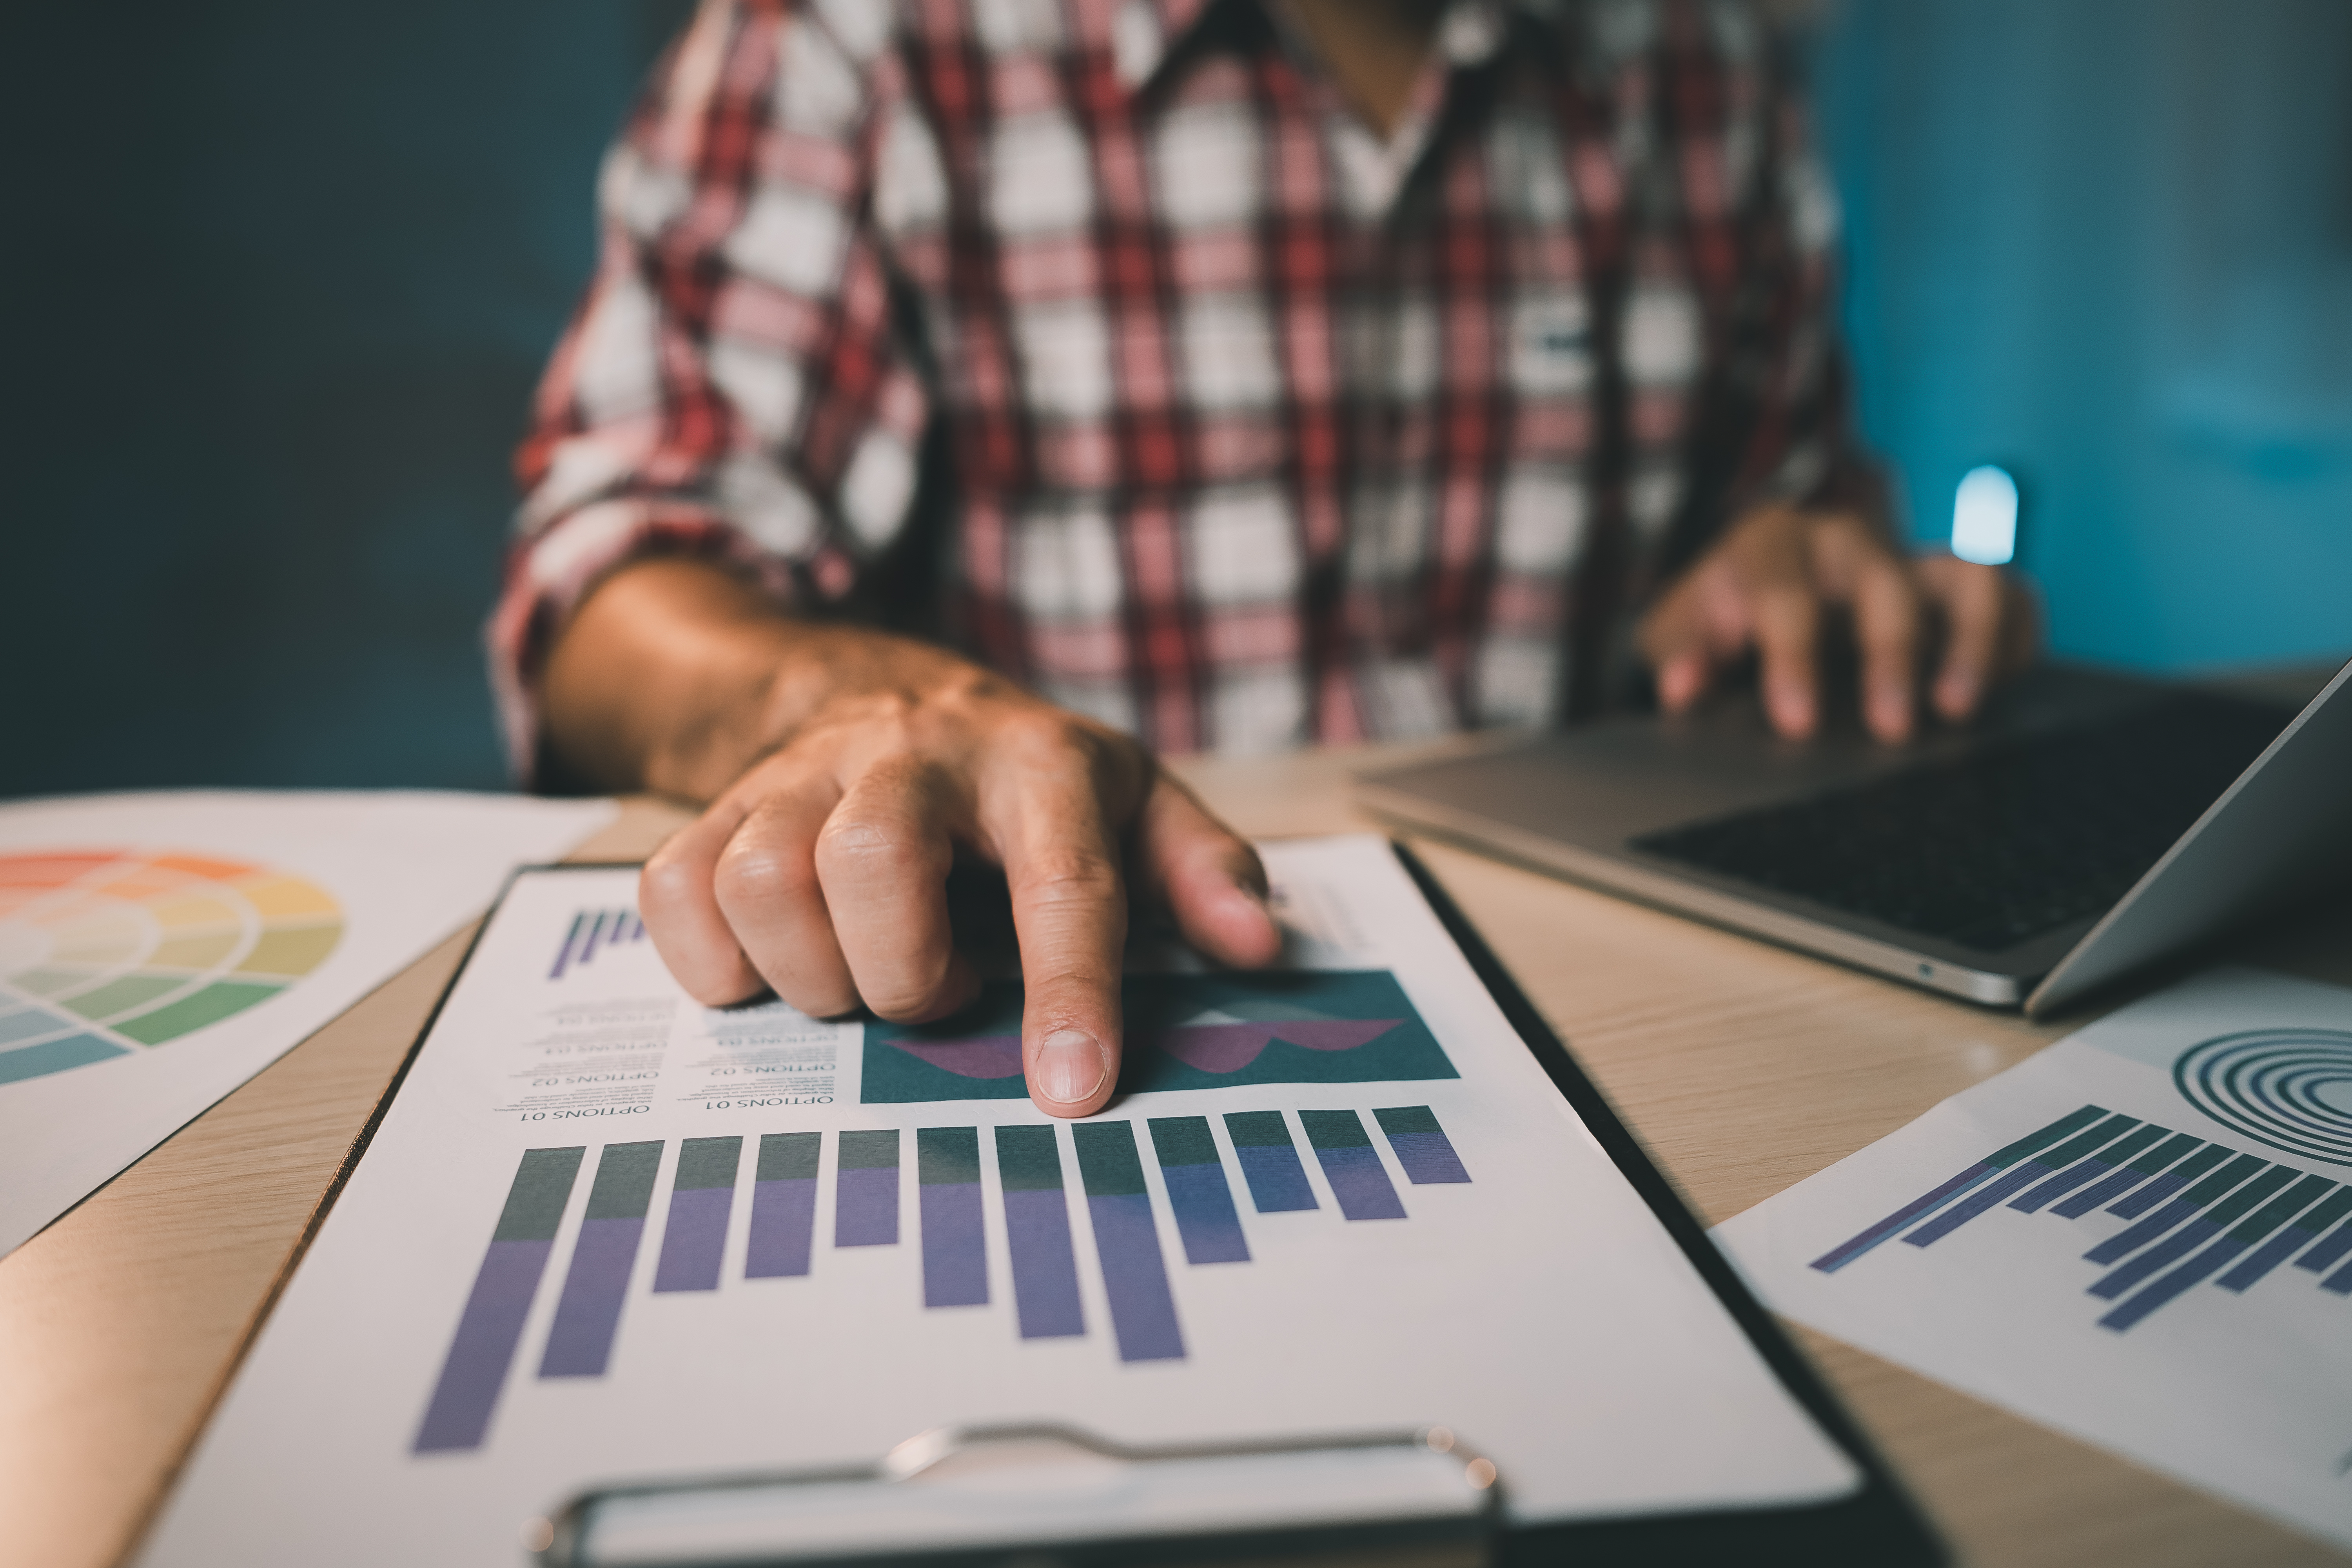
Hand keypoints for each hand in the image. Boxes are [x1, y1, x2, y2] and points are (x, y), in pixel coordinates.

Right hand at [554, 563, 1282, 1118]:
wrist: (891, 692)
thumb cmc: (1031, 785)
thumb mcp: (1136, 804)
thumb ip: (1201, 870)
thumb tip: (1255, 944)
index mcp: (1035, 762)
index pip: (1061, 881)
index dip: (1067, 993)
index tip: (1072, 1092)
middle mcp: (911, 754)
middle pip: (871, 858)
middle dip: (904, 970)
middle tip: (939, 994)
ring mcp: (801, 776)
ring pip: (762, 879)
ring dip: (816, 971)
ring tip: (871, 976)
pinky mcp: (716, 807)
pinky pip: (677, 894)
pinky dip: (719, 961)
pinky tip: (780, 967)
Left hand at [1637, 504, 2036, 741]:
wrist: (1751, 595)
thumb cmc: (1717, 620)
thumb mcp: (1679, 633)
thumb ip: (1679, 653)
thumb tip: (1680, 688)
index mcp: (1771, 545)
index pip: (1784, 591)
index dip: (1792, 657)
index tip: (1797, 723)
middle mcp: (1848, 542)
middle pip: (1882, 584)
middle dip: (1890, 657)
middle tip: (1891, 729)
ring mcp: (1910, 560)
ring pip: (1964, 579)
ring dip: (1970, 643)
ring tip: (1958, 710)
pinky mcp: (1956, 588)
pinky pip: (2008, 597)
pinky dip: (2014, 638)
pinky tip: (2001, 690)